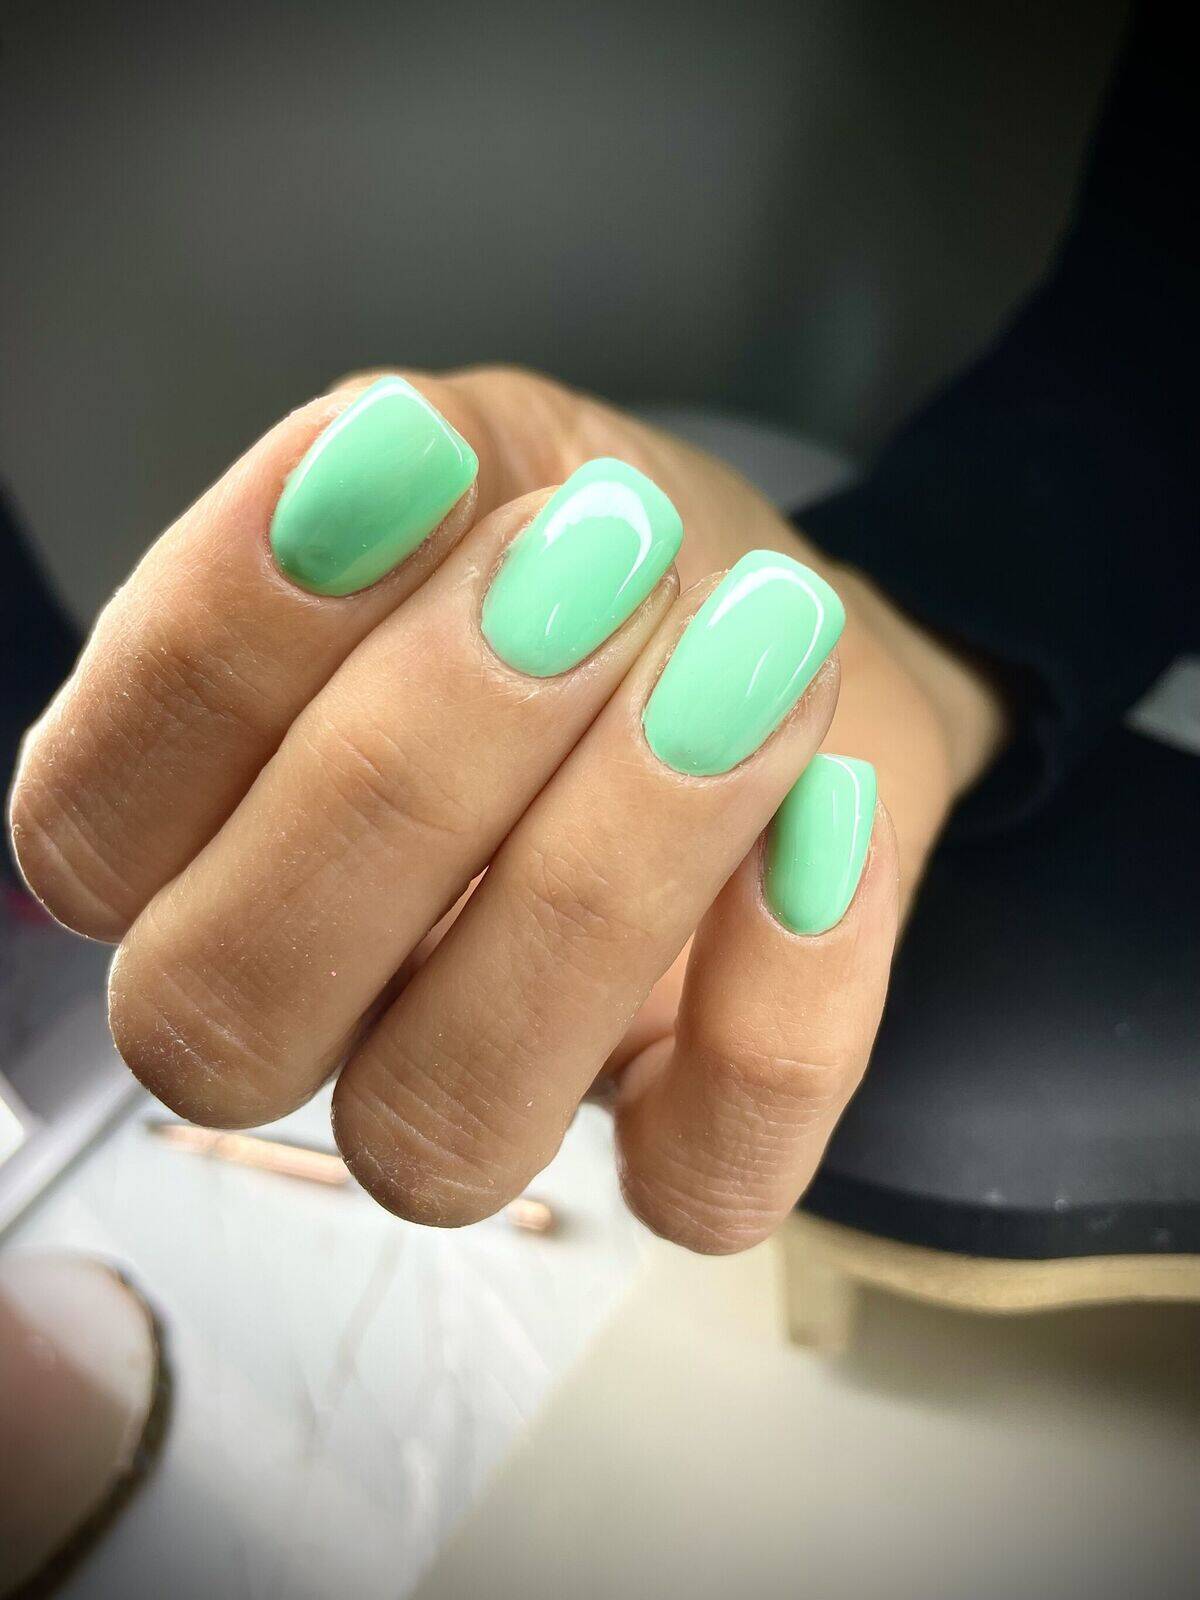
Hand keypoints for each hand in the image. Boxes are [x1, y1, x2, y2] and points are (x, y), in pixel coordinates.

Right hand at [9, 368, 1002, 1251]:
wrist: (780, 621)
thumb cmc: (592, 540)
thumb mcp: (480, 449)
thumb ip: (397, 469)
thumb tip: (368, 480)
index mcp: (201, 833)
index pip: (90, 829)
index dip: (220, 647)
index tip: (409, 459)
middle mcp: (313, 1000)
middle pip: (228, 1021)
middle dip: (409, 777)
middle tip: (594, 566)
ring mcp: (486, 1093)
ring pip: (448, 1127)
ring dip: (603, 878)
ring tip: (750, 656)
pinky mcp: (676, 1139)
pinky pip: (702, 1182)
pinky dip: (786, 1002)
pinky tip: (834, 812)